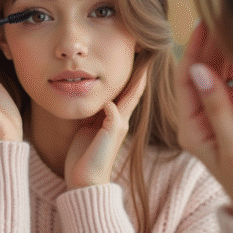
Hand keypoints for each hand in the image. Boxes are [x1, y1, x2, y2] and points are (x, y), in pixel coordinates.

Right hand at [64, 62, 148, 189]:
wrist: (85, 180)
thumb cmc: (99, 161)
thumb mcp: (108, 138)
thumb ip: (111, 119)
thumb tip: (109, 102)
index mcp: (122, 119)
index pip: (134, 92)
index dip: (140, 74)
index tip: (147, 56)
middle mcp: (114, 118)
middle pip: (124, 89)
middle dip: (130, 72)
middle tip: (136, 52)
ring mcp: (101, 121)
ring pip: (110, 94)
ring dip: (115, 80)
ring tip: (119, 63)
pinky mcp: (87, 125)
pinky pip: (93, 103)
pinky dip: (96, 92)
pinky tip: (93, 84)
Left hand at [175, 23, 232, 222]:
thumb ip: (218, 109)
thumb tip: (200, 70)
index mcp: (191, 126)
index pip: (187, 79)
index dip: (195, 49)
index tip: (205, 23)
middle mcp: (203, 117)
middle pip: (204, 72)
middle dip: (211, 43)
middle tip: (223, 13)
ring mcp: (223, 115)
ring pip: (222, 74)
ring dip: (227, 50)